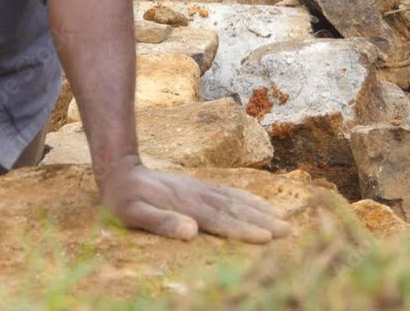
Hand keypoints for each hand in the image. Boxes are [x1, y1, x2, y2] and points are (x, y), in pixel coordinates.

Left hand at [99, 158, 291, 243]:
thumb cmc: (124, 200)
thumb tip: (190, 231)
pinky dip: (248, 198)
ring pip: (236, 200)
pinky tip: (260, 203)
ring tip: (284, 217)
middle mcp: (198, 196)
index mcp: (186, 206)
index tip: (267, 238)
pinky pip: (228, 192)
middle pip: (235, 209)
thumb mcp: (134, 215)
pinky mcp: (198, 187)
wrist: (120, 170)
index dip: (244, 230)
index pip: (220, 220)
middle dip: (262, 220)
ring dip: (261, 209)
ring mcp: (200, 190)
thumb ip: (161, 222)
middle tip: (288, 230)